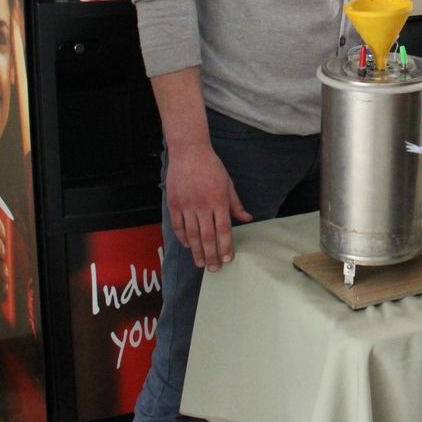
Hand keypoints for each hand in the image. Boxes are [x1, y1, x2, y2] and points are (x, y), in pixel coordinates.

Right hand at [167, 144, 250, 271]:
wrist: (189, 152)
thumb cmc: (212, 167)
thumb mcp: (228, 184)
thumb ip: (236, 204)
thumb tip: (247, 219)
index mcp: (218, 201)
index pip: (223, 229)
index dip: (226, 246)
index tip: (228, 259)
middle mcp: (202, 205)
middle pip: (207, 236)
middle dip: (211, 255)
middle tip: (214, 269)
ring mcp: (186, 205)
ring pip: (192, 235)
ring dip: (197, 252)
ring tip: (201, 264)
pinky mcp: (174, 203)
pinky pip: (178, 226)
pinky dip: (182, 238)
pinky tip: (188, 246)